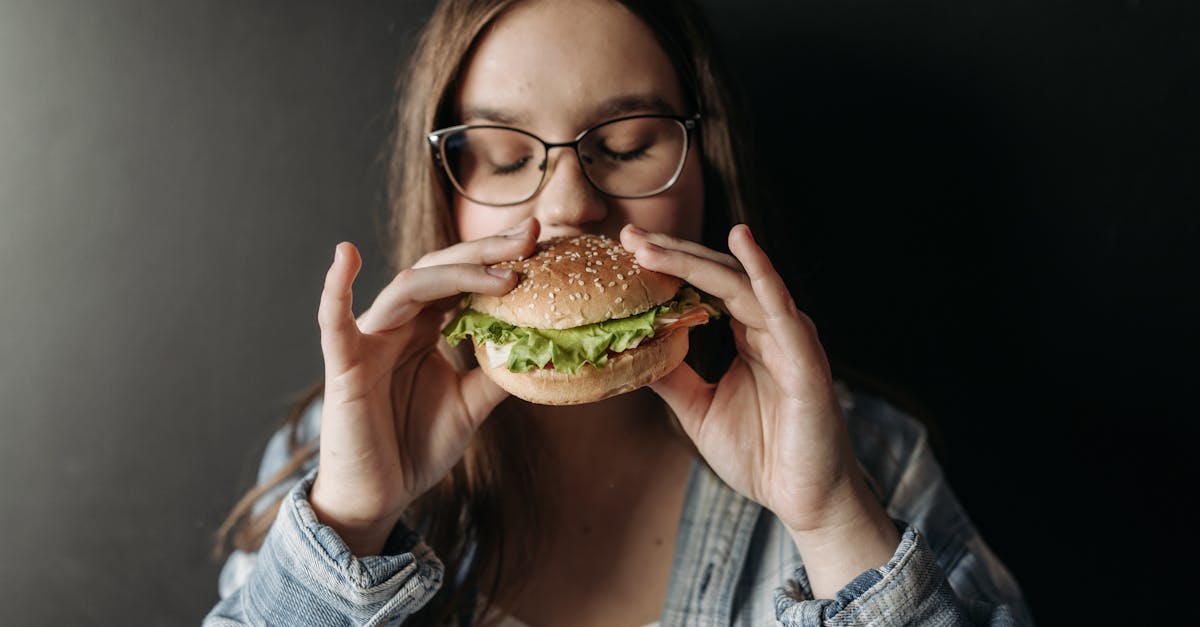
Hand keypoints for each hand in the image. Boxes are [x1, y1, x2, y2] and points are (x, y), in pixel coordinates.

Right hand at [309, 217, 537, 555]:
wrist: (378, 496)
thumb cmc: (415, 446)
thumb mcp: (471, 404)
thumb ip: (498, 372)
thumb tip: (544, 347)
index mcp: (424, 328)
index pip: (462, 279)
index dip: (499, 258)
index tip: (541, 242)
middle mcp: (397, 324)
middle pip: (441, 270)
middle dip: (486, 250)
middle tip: (531, 233)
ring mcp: (369, 340)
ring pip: (409, 287)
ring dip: (456, 273)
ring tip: (503, 270)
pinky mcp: (345, 365)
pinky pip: (334, 322)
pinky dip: (336, 288)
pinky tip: (347, 255)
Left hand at [620, 223, 898, 597]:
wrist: (803, 499)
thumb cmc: (761, 455)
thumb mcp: (699, 409)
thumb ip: (672, 376)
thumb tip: (632, 349)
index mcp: (749, 334)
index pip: (705, 286)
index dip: (668, 266)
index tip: (626, 249)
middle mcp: (770, 327)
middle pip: (718, 274)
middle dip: (672, 253)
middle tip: (629, 235)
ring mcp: (789, 337)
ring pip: (740, 282)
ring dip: (695, 260)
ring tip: (654, 245)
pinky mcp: (805, 356)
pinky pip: (781, 307)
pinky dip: (762, 272)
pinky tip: (742, 242)